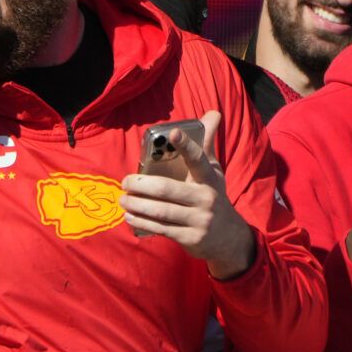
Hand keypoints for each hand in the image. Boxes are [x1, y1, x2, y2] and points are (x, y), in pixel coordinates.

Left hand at [121, 112, 256, 279]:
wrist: (228, 238)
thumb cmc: (213, 196)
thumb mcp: (213, 171)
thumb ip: (206, 144)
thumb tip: (213, 113)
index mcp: (209, 178)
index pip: (198, 158)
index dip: (186, 145)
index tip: (172, 132)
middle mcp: (206, 198)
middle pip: (166, 189)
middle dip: (140, 185)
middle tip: (125, 182)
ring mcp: (199, 220)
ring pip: (160, 211)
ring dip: (137, 205)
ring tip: (123, 200)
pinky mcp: (190, 238)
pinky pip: (161, 229)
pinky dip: (142, 222)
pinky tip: (130, 216)